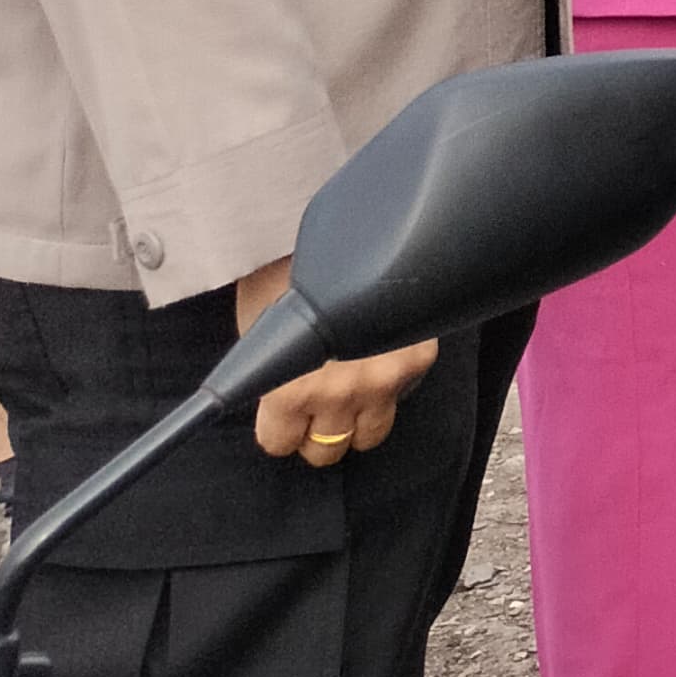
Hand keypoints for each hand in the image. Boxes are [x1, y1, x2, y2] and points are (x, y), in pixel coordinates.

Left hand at [235, 256, 437, 467]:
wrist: (341, 226)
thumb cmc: (284, 272)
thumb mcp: (257, 331)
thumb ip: (266, 378)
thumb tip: (271, 405)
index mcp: (290, 389)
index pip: (279, 444)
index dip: (275, 427)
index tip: (280, 413)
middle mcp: (339, 393)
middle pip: (326, 450)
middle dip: (314, 431)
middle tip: (313, 406)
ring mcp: (385, 378)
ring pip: (370, 435)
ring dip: (355, 419)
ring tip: (347, 394)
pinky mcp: (419, 358)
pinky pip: (402, 396)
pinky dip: (389, 386)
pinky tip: (376, 362)